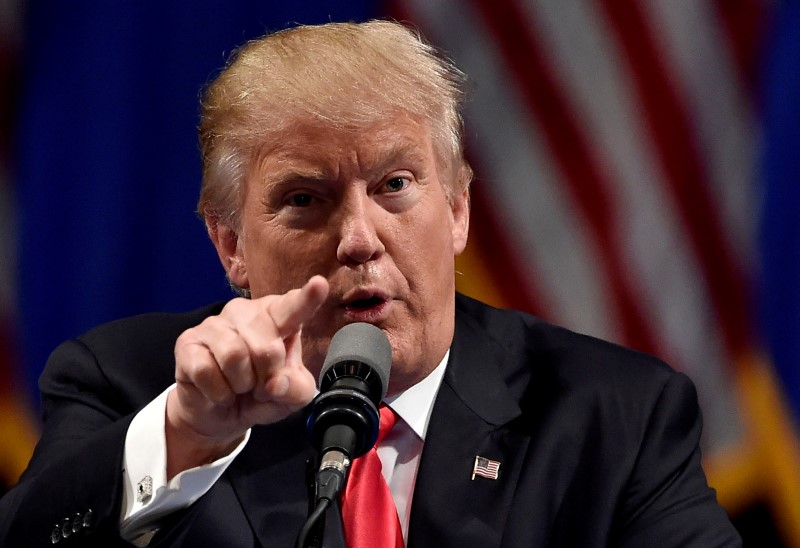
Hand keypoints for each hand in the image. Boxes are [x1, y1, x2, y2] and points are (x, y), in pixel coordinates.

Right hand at [165, 275, 328, 478]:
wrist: (219, 413)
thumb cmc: (261, 394)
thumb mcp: (290, 397)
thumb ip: (296, 389)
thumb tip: (277, 383)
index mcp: (278, 317)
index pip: (294, 307)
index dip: (307, 298)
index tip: (320, 284)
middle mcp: (245, 312)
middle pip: (266, 348)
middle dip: (265, 379)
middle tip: (259, 386)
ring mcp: (214, 324)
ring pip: (234, 357)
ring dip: (240, 385)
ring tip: (238, 386)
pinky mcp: (188, 342)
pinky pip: (206, 371)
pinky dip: (218, 392)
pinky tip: (218, 391)